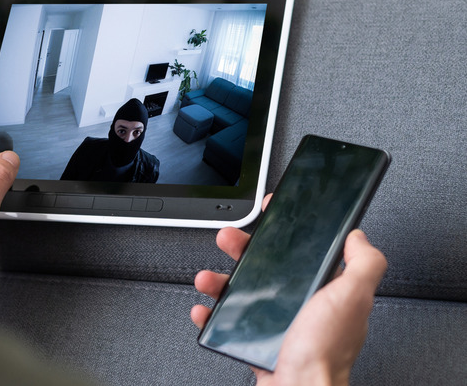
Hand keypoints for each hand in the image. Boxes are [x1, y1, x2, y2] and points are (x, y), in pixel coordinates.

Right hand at [191, 195, 386, 385]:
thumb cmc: (324, 354)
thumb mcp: (353, 298)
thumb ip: (365, 263)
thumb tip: (359, 236)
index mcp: (325, 290)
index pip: (305, 250)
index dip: (286, 230)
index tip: (270, 216)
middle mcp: (301, 305)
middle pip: (266, 265)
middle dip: (243, 249)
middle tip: (229, 240)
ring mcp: (277, 322)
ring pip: (242, 290)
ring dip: (219, 280)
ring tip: (208, 278)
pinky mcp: (255, 340)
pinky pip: (227, 321)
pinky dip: (211, 313)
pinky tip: (205, 309)